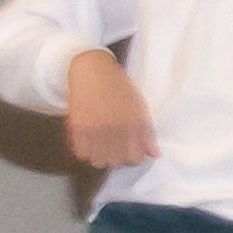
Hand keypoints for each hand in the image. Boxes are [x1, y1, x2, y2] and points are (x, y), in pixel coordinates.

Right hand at [61, 47, 158, 168]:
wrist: (93, 71)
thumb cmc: (119, 89)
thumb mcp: (140, 108)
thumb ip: (147, 133)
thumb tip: (155, 154)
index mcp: (134, 124)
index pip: (136, 158)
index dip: (133, 157)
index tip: (129, 150)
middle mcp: (116, 128)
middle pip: (117, 162)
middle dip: (117, 158)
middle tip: (114, 148)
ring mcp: (96, 128)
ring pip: (99, 161)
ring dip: (100, 158)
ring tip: (101, 147)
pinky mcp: (78, 127)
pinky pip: (81, 152)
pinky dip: (85, 152)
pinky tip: (89, 144)